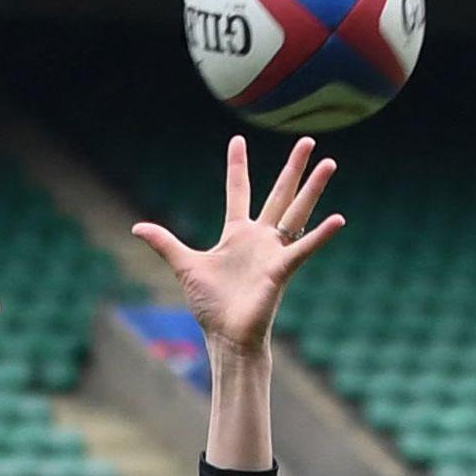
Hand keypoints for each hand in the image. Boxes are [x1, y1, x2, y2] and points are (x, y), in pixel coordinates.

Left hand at [133, 134, 349, 358]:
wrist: (226, 336)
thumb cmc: (210, 305)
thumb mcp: (185, 265)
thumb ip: (165, 243)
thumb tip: (137, 227)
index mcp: (237, 234)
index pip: (239, 191)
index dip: (237, 165)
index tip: (238, 139)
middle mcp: (260, 238)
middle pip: (279, 194)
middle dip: (293, 168)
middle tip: (308, 140)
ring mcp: (273, 252)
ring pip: (297, 212)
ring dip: (313, 189)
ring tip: (329, 163)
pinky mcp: (281, 270)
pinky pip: (304, 249)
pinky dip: (320, 236)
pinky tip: (338, 219)